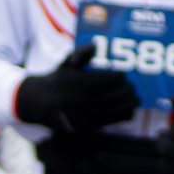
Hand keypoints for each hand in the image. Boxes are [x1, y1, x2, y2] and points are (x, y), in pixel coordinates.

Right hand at [15, 45, 139, 132]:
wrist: (37, 103)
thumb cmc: (57, 79)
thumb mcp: (66, 63)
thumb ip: (81, 54)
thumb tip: (96, 45)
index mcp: (77, 82)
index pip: (107, 80)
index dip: (119, 77)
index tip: (125, 75)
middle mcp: (78, 100)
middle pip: (110, 97)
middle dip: (126, 93)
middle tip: (134, 88)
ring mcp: (78, 115)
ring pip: (108, 112)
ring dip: (125, 106)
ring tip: (136, 100)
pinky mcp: (79, 128)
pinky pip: (103, 124)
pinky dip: (118, 118)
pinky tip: (128, 112)